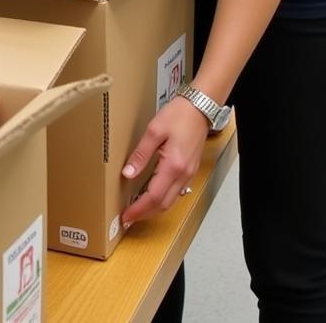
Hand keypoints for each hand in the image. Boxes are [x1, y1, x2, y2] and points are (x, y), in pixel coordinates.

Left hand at [120, 96, 209, 227]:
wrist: (200, 107)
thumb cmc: (178, 115)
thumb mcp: (154, 131)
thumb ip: (141, 154)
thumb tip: (128, 173)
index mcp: (173, 166)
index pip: (154, 197)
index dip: (139, 209)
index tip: (125, 216)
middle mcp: (183, 174)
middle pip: (164, 204)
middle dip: (145, 214)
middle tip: (128, 217)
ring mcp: (189, 173)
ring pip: (171, 201)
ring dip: (154, 208)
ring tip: (137, 209)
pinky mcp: (190, 170)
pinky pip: (176, 191)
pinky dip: (163, 199)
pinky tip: (152, 195)